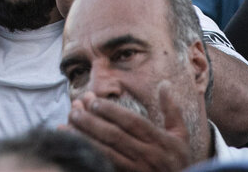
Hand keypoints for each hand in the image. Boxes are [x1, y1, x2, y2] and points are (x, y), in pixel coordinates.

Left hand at [64, 84, 195, 171]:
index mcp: (160, 141)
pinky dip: (88, 157)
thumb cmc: (180, 160)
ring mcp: (137, 171)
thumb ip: (171, 110)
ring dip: (84, 138)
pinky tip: (74, 148)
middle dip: (92, 121)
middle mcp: (148, 156)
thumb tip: (164, 84)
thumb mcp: (180, 135)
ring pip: (106, 153)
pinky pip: (106, 167)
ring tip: (66, 125)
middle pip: (115, 136)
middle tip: (74, 108)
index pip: (132, 122)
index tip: (92, 100)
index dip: (111, 111)